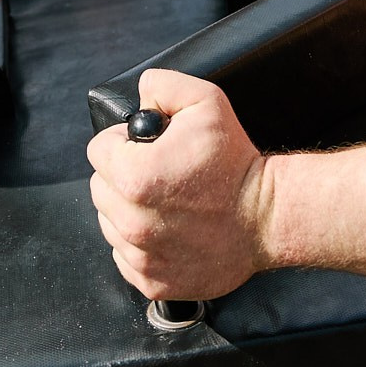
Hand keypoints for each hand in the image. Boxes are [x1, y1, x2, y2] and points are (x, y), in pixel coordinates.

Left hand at [86, 69, 270, 301]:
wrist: (267, 217)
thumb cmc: (236, 163)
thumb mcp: (206, 101)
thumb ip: (161, 85)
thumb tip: (138, 97)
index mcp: (133, 176)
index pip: (98, 150)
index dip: (123, 142)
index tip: (147, 147)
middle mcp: (131, 221)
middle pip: (99, 187)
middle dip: (123, 176)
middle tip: (160, 173)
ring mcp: (140, 255)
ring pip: (110, 222)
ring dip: (129, 210)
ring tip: (167, 202)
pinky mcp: (152, 281)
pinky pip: (125, 256)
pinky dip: (140, 244)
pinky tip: (170, 230)